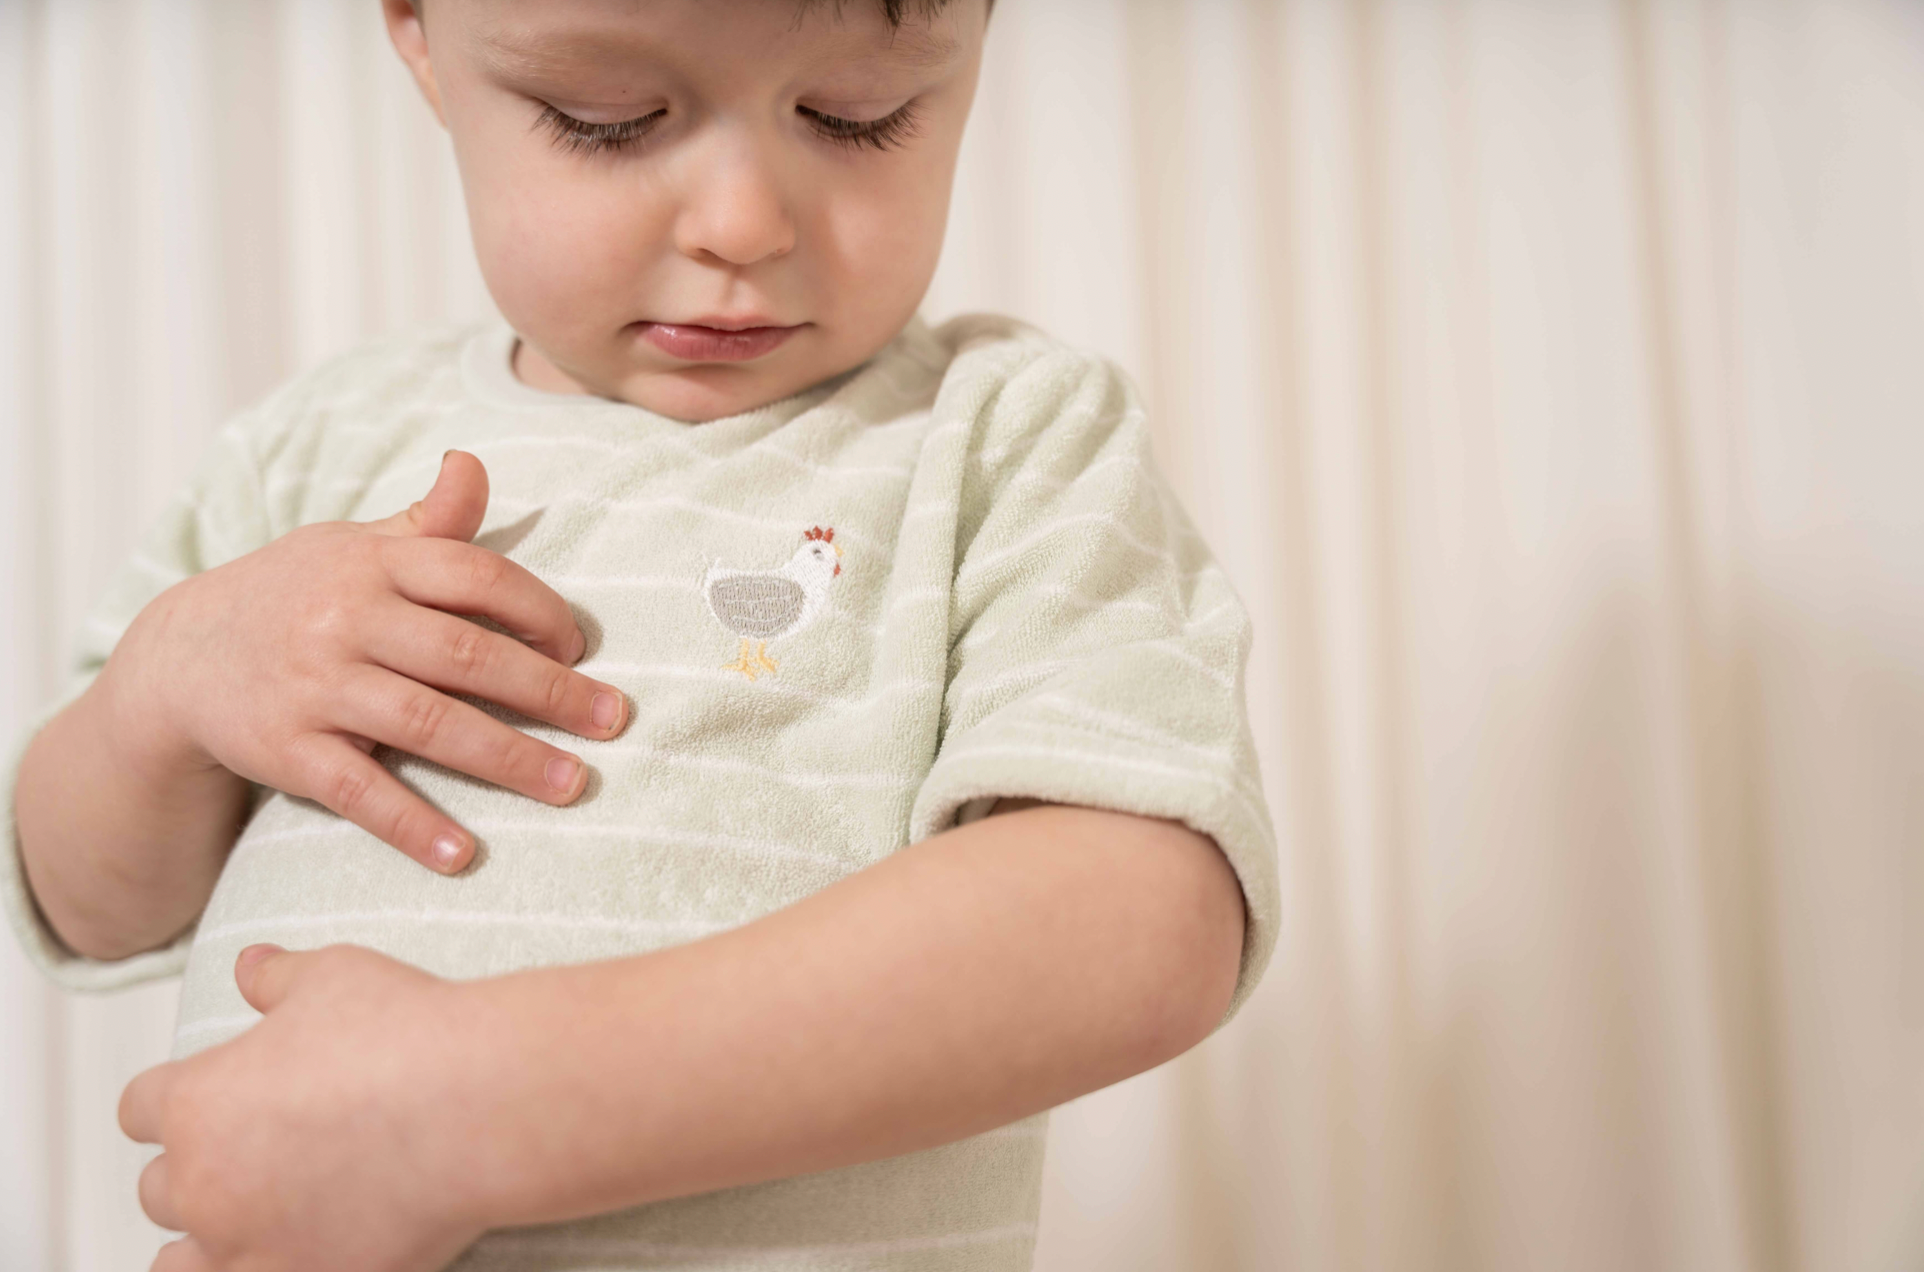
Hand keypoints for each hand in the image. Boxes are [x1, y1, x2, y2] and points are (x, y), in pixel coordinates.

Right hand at [102, 450, 626, 872]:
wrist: (180, 656)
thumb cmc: (298, 594)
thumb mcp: (354, 547)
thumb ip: (427, 522)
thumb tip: (472, 464)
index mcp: (375, 563)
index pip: (476, 576)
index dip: (539, 611)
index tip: (582, 649)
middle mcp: (347, 619)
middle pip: (466, 655)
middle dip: (548, 691)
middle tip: (613, 721)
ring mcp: (316, 687)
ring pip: (426, 724)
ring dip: (506, 759)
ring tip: (571, 786)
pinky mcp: (286, 751)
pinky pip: (358, 791)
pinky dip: (411, 823)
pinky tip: (462, 853)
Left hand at [122, 945, 488, 1271]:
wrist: (478, 1105)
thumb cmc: (407, 1034)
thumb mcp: (333, 977)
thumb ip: (277, 978)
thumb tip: (250, 966)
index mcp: (197, 1101)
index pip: (139, 1108)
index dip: (172, 1098)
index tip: (208, 1095)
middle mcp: (204, 1182)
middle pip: (159, 1188)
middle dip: (198, 1168)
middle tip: (249, 1153)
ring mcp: (248, 1244)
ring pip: (180, 1263)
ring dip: (204, 1240)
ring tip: (242, 1225)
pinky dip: (255, 1269)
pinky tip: (284, 1253)